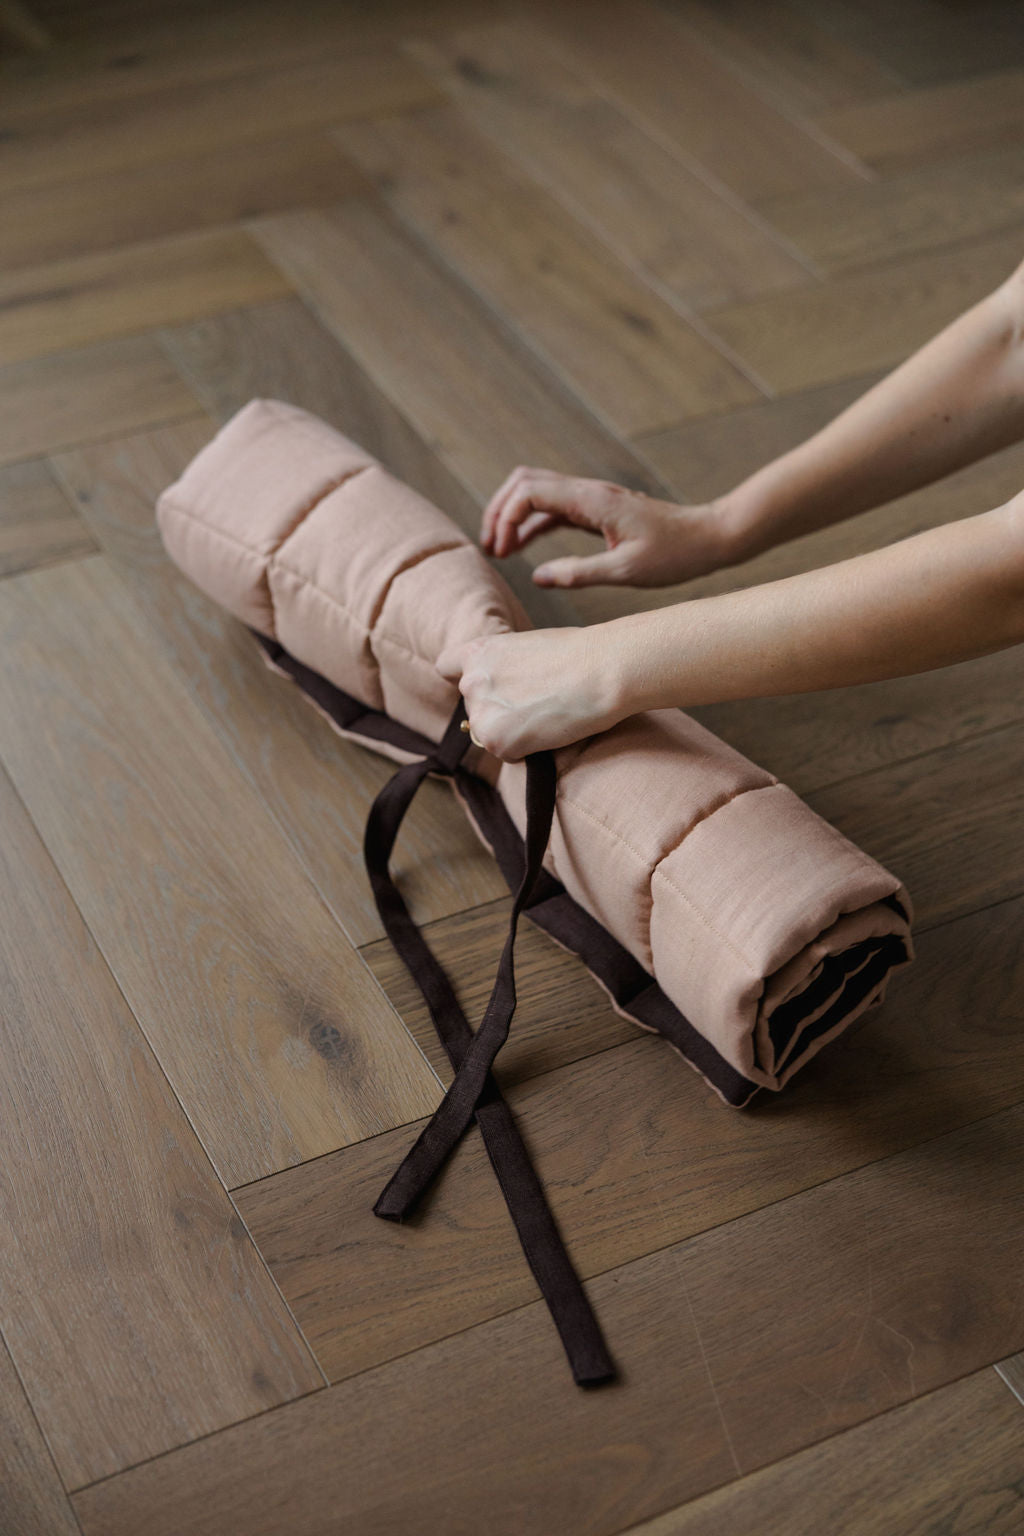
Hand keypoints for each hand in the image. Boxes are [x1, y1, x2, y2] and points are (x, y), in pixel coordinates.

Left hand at [437, 627, 623, 760]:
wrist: (602, 670)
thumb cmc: (579, 654)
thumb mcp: (527, 646)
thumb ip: (505, 665)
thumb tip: (508, 686)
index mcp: (479, 652)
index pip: (446, 667)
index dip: (464, 678)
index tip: (483, 687)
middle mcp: (472, 681)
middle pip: (473, 707)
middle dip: (497, 710)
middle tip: (534, 705)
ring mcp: (482, 712)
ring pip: (488, 733)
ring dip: (511, 732)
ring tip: (546, 715)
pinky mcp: (497, 741)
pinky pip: (507, 754)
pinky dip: (526, 750)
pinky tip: (549, 730)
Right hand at [481, 465, 733, 587]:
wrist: (710, 538)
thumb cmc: (675, 555)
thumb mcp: (626, 571)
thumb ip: (579, 573)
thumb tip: (537, 577)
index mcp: (592, 501)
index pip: (530, 491)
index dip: (506, 518)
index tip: (502, 552)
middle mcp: (588, 492)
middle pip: (525, 481)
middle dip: (500, 510)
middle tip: (491, 548)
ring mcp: (592, 499)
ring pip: (537, 492)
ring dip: (513, 516)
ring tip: (499, 551)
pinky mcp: (598, 510)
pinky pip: (555, 509)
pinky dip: (533, 524)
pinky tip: (524, 548)